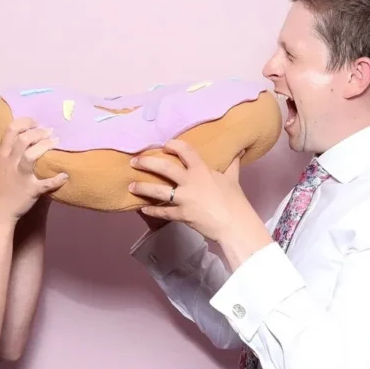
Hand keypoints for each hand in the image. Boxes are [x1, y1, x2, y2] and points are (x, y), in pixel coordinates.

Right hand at [0, 117, 67, 222]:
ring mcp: (20, 176)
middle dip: (39, 132)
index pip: (10, 130)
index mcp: (2, 156)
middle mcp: (10, 163)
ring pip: (31, 155)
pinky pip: (45, 183)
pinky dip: (56, 179)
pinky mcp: (30, 190)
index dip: (25, 122)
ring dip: (45, 146)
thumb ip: (8, 153)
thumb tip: (22, 139)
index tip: (35, 122)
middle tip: (50, 132)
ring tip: (56, 142)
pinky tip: (64, 175)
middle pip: (23, 139)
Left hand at [128, 140, 249, 242]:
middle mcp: (190, 181)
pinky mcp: (182, 215)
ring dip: (143, 188)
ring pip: (158, 191)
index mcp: (202, 170)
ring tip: (131, 186)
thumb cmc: (235, 200)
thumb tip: (238, 151)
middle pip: (164, 168)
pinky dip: (152, 211)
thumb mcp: (233, 179)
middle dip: (147, 163)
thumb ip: (232, 164)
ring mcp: (184, 199)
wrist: (235, 223)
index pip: (185, 151)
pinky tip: (143, 209)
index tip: (164, 145)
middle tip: (135, 161)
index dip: (173, 145)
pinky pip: (163, 212)